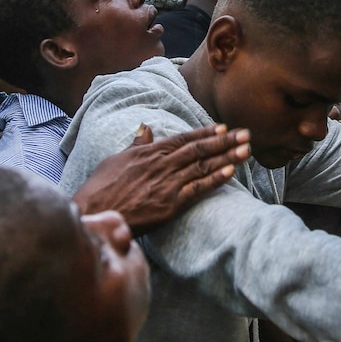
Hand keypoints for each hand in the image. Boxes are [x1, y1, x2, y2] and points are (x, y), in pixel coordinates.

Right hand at [73, 123, 250, 234]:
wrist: (94, 213)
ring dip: (227, 156)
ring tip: (246, 150)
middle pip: (199, 149)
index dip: (206, 133)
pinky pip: (197, 189)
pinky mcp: (171, 204)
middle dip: (225, 141)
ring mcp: (168, 183)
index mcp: (150, 152)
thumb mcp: (116, 159)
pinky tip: (230, 172)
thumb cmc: (101, 188)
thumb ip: (136, 144)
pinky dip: (215, 179)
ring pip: (203, 166)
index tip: (224, 128)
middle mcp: (162, 164)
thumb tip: (145, 128)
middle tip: (246, 133)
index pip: (184, 139)